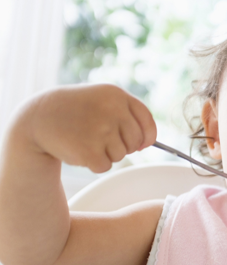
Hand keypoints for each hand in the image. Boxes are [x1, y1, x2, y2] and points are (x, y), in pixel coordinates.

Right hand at [28, 83, 156, 172]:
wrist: (38, 117)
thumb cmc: (76, 110)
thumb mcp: (102, 100)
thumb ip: (128, 116)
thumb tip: (148, 143)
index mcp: (116, 95)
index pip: (146, 120)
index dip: (147, 136)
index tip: (142, 143)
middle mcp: (112, 110)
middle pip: (135, 141)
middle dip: (123, 145)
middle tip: (101, 138)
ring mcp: (101, 130)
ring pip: (121, 155)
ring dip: (106, 154)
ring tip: (87, 139)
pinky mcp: (89, 151)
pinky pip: (105, 166)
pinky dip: (94, 163)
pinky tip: (79, 149)